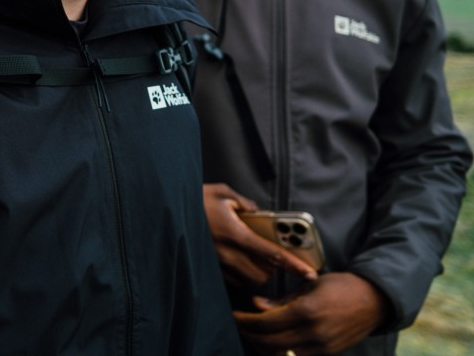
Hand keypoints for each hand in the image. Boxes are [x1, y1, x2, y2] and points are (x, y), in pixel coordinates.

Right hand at [203, 183, 317, 287]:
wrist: (165, 211)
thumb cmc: (193, 199)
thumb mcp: (221, 192)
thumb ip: (244, 202)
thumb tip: (257, 211)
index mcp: (234, 232)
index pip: (271, 254)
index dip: (293, 265)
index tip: (308, 272)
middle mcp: (226, 252)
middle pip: (262, 274)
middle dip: (272, 269)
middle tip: (273, 256)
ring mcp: (216, 263)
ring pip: (248, 280)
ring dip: (257, 273)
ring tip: (256, 258)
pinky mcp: (208, 267)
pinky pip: (232, 279)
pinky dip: (241, 274)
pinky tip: (238, 260)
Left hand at [233, 272, 390, 354]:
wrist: (374, 301)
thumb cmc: (340, 287)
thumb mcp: (309, 286)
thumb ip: (281, 300)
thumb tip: (256, 304)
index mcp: (306, 312)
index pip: (265, 323)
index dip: (245, 321)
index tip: (234, 315)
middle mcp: (313, 333)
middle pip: (269, 342)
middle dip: (250, 335)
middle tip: (239, 325)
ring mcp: (322, 347)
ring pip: (282, 352)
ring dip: (264, 344)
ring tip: (253, 332)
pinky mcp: (328, 354)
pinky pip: (298, 355)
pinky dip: (282, 349)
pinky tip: (274, 339)